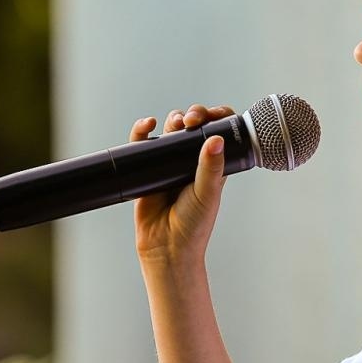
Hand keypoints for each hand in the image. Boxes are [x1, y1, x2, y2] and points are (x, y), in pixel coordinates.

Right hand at [130, 103, 235, 271]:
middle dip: (194, 115)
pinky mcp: (147, 168)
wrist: (165, 247)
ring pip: (170, 130)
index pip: (219, 131)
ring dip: (173, 119)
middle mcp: (193, 161)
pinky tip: (147, 124)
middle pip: (194, 125)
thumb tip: (217, 139)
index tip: (212, 116)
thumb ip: (212, 168)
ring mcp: (170, 163)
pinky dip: (142, 130)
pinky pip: (143, 143)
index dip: (217, 118)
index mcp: (213, 164)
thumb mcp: (207, 194)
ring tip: (176, 124)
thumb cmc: (194, 225)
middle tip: (192, 121)